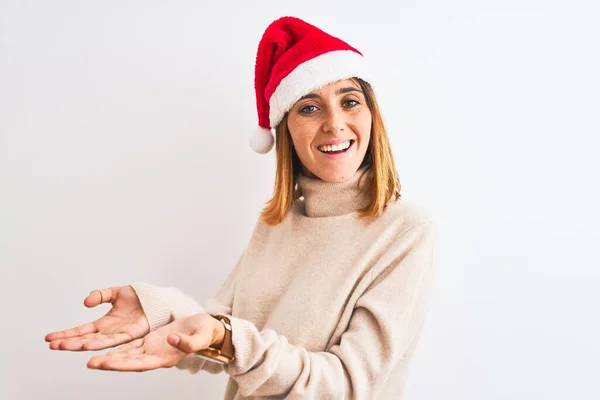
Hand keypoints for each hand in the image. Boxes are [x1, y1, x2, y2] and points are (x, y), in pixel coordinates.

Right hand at [45, 286, 148, 350]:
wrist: (157, 300)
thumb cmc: (139, 298)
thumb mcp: (115, 292)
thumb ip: (100, 295)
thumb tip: (85, 302)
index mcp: (104, 323)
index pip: (81, 330)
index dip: (65, 334)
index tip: (49, 338)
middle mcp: (109, 331)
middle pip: (85, 339)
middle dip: (68, 343)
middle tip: (52, 346)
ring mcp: (120, 334)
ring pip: (97, 342)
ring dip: (80, 345)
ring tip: (65, 347)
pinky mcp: (131, 333)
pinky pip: (115, 340)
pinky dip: (101, 342)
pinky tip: (89, 345)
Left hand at [87, 313, 220, 371]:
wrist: (205, 327)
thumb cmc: (205, 331)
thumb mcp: (201, 335)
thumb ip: (188, 341)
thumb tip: (171, 340)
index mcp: (167, 358)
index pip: (141, 364)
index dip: (124, 365)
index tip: (108, 364)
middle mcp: (155, 357)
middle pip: (129, 362)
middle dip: (110, 363)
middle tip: (91, 363)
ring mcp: (151, 350)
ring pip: (127, 355)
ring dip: (110, 357)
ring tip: (91, 357)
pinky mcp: (150, 342)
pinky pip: (131, 346)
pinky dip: (118, 347)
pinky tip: (106, 347)